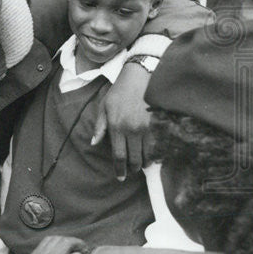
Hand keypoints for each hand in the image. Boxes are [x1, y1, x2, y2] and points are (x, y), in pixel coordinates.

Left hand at [91, 61, 153, 180]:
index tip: (120, 177)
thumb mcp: (104, 106)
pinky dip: (155, 154)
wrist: (140, 76)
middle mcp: (132, 130)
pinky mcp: (158, 124)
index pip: (118, 156)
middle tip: (131, 172)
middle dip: (132, 169)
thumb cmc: (119, 91)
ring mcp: (147, 128)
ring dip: (144, 163)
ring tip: (141, 165)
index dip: (119, 169)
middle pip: (133, 159)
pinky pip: (158, 146)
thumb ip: (100, 127)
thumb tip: (94, 143)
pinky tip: (152, 156)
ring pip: (147, 155)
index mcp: (116, 126)